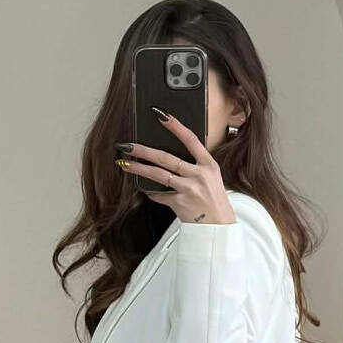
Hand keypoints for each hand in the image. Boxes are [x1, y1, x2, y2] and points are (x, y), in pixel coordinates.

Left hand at [116, 110, 235, 224]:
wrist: (218, 227)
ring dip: (139, 168)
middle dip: (144, 150)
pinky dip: (153, 193)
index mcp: (209, 165)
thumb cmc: (213, 201)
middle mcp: (199, 175)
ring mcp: (188, 189)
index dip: (175, 126)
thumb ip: (195, 165)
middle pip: (166, 158)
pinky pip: (159, 195)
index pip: (191, 139)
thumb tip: (170, 157)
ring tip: (124, 163)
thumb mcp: (212, 178)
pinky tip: (147, 190)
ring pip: (158, 175)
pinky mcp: (179, 203)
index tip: (161, 115)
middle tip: (128, 145)